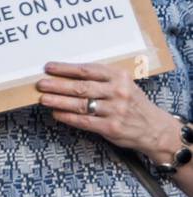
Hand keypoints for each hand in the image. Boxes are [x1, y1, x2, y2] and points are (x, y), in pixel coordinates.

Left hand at [37, 61, 181, 161]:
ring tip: (43, 98)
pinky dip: (68, 117)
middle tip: (41, 83)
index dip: (65, 68)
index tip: (48, 67)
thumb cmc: (132, 102)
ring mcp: (115, 110)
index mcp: (119, 77)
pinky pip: (84, 121)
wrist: (154, 128)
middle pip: (81, 87)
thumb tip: (67, 73)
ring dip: (59, 101)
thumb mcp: (123, 84)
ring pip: (80, 104)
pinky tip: (56, 113)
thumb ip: (101, 78)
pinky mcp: (111, 127)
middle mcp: (118, 92)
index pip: (87, 70)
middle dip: (58, 85)